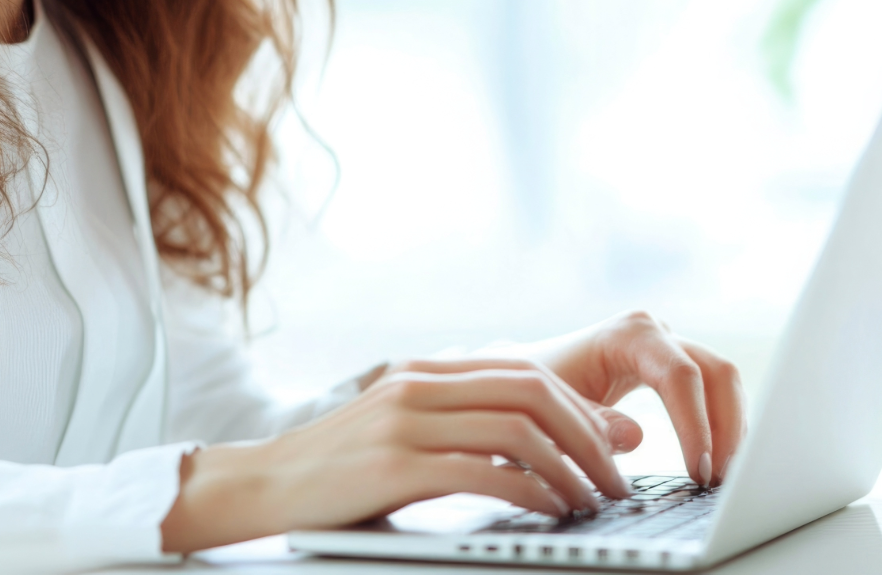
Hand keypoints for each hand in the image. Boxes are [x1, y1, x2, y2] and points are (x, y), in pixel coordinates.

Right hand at [161, 361, 632, 552]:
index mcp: (425, 370)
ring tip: (592, 501)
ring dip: (569, 467)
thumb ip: (463, 428)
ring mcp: (406, 419)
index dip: (578, 407)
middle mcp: (420, 383)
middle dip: (587, 433)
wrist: (266, 484)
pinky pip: (484, 470)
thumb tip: (542, 446)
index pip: (523, 371)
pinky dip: (530, 492)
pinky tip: (548, 511)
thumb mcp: (403, 433)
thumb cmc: (342, 469)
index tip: (610, 447)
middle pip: (530, 389)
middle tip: (615, 478)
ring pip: (516, 428)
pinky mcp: (396, 463)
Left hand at [516, 310, 745, 486]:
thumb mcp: (554, 409)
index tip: (699, 471)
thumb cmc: (535, 391)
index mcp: (626, 334)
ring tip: (723, 479)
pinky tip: (717, 462)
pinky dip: (722, 425)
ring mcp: (666, 346)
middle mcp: (653, 333)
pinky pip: (713, 391)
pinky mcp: (671, 366)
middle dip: (726, 427)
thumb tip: (637, 436)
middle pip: (715, 371)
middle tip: (722, 482)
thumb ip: (592, 421)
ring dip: (731, 429)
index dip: (696, 424)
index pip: (680, 374)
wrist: (525, 375)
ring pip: (722, 380)